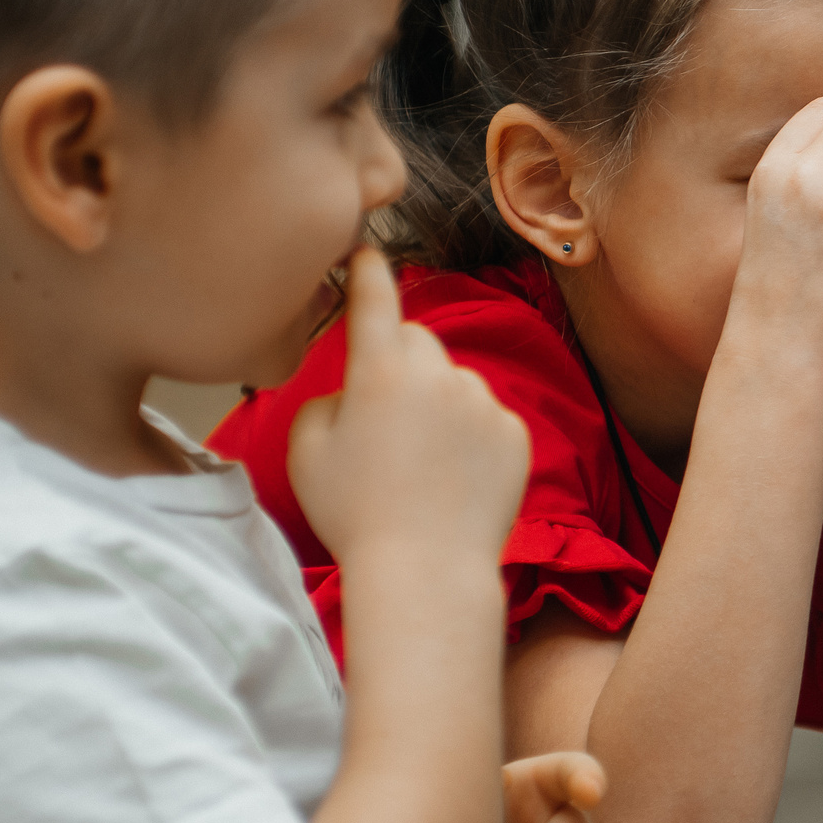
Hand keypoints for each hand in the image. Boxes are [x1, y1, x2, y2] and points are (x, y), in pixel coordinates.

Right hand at [289, 248, 528, 577]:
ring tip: (418, 465)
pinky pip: (485, 417)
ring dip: (436, 403)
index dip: (368, 271)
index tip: (368, 251)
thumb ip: (326, 398)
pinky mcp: (515, 431)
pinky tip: (451, 478)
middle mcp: (439, 373)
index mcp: (381, 369)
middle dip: (397, 360)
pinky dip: (469, 436)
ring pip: (453, 382)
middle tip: (380, 415)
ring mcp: (484, 401)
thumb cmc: (355, 514)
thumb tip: (355, 389)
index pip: (375, 298)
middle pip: (416, 341)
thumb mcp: (307, 449)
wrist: (427, 571)